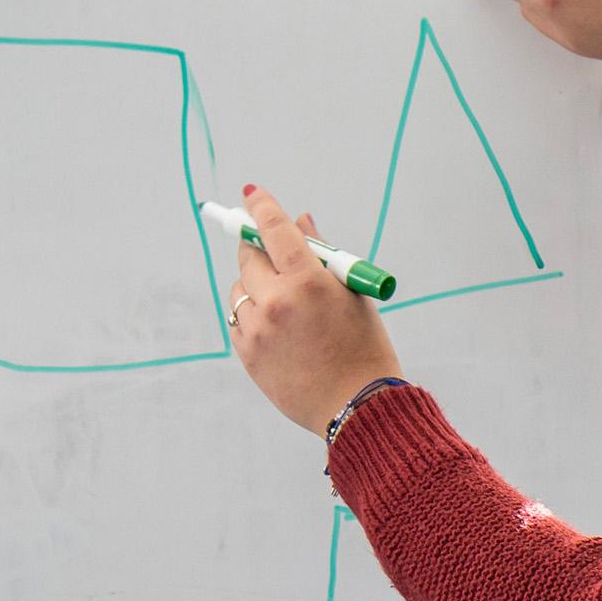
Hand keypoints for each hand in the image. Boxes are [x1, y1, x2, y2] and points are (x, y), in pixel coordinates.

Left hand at [226, 187, 403, 432]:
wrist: (358, 406)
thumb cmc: (363, 347)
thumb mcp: (352, 293)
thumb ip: (322, 254)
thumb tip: (300, 221)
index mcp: (308, 281)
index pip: (275, 229)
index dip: (261, 207)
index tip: (251, 194)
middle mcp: (276, 302)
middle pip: (249, 256)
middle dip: (257, 247)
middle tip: (264, 246)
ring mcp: (257, 330)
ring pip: (239, 289)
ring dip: (254, 284)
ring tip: (283, 301)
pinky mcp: (247, 354)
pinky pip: (238, 319)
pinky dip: (251, 313)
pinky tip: (276, 326)